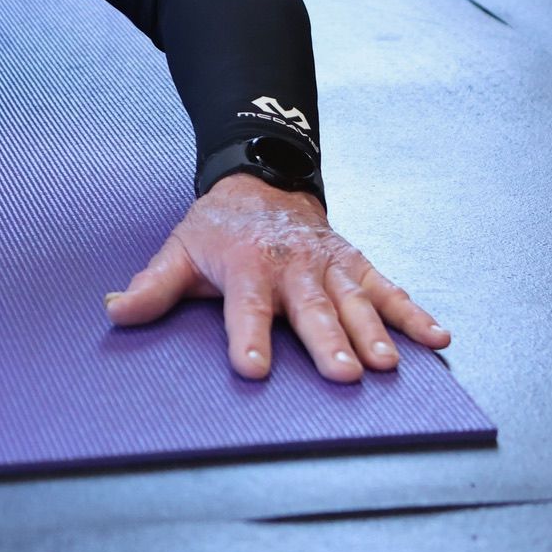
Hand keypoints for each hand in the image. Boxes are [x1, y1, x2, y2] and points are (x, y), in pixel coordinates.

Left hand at [105, 173, 450, 381]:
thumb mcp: (180, 249)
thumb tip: (114, 312)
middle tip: (343, 374)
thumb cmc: (218, 228)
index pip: (246, 308)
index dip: (248, 338)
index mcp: (246, 267)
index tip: (254, 368)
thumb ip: (153, 286)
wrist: (261, 177)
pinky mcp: (355, 263)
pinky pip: (388, 288)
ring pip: (353, 300)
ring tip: (386, 364)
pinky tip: (437, 338)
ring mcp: (328, 265)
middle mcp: (292, 267)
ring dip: (372, 331)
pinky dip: (414, 313)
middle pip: (309, 309)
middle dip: (327, 341)